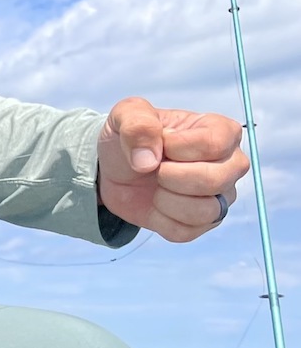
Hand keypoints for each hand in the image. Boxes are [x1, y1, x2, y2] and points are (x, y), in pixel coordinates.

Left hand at [97, 97, 248, 241]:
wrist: (116, 167)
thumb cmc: (131, 136)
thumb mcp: (126, 115)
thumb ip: (137, 124)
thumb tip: (148, 161)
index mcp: (222, 131)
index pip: (213, 144)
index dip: (176, 147)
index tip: (161, 143)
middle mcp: (231, 165)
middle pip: (214, 180)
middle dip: (170, 176)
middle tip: (155, 168)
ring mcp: (221, 196)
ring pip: (206, 211)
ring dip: (166, 200)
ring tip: (156, 185)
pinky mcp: (203, 223)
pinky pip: (186, 232)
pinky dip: (160, 220)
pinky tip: (155, 203)